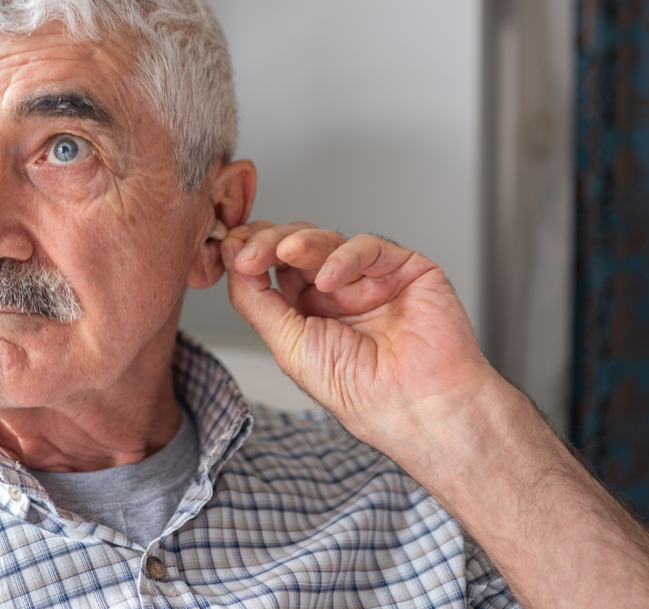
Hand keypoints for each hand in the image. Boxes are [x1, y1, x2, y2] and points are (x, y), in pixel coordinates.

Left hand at [223, 223, 492, 448]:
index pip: (273, 267)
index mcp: (309, 310)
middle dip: (268, 243)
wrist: (418, 408)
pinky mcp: (405, 268)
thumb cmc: (362, 392)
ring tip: (284, 253)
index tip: (230, 249)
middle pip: (295, 246)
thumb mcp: (288, 346)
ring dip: (300, 243)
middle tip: (249, 250)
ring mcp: (371, 278)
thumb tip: (231, 260)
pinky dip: (344, 257)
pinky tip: (329, 280)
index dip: (251, 253)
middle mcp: (339, 290)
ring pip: (327, 240)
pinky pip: (369, 246)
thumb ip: (256, 301)